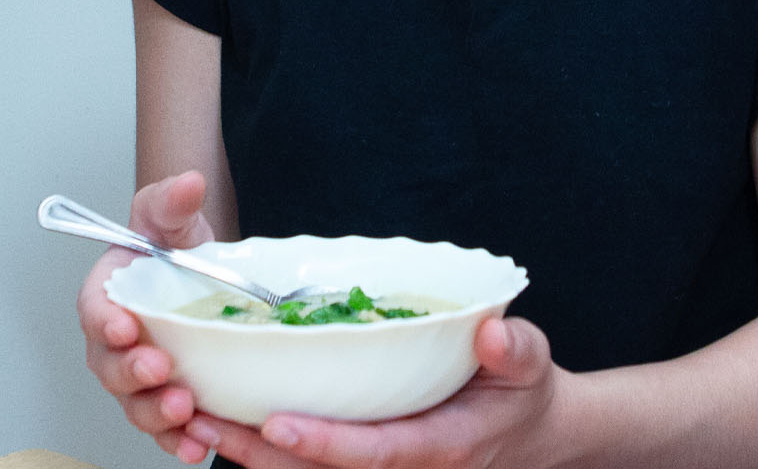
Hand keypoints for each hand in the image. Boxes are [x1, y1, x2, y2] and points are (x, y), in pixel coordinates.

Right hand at [77, 170, 218, 463]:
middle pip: (109, 366)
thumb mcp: (172, 216)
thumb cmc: (173, 245)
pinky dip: (176, 440)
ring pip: (133, 402)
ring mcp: (137, 373)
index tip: (126, 327)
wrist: (200, 270)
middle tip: (161, 373)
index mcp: (107, 296)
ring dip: (155, 414)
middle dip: (132, 374)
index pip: (95, 311)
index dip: (106, 322)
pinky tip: (196, 447)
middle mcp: (114, 341)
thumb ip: (172, 201)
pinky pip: (164, 425)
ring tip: (183, 414)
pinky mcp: (165, 395)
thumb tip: (188, 182)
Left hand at [188, 316, 565, 468]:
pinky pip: (305, 461)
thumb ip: (516, 350)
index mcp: (438, 447)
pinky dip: (262, 446)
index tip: (276, 421)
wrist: (528, 436)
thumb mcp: (532, 366)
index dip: (321, 442)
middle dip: (255, 451)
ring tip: (191, 418)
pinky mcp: (362, 458)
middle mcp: (398, 468)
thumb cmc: (523, 397)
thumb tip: (491, 335)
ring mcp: (376, 468)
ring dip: (245, 450)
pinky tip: (225, 420)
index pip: (371, 453)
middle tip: (201, 419)